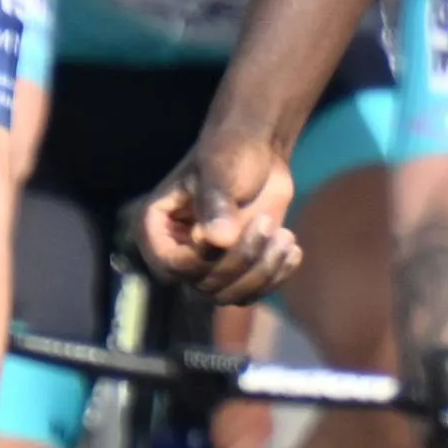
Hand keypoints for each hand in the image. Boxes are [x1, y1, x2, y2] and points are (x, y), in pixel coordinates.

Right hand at [134, 117, 301, 301]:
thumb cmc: (230, 151)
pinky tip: (292, 251)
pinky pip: (249, 293)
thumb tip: (219, 240)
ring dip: (261, 272)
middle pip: (204, 285)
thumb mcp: (219, 170)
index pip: (172, 266)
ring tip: (285, 237)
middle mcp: (175, 253)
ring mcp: (204, 265)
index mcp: (155, 228)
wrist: (259, 152)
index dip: (204, 258)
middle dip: (241, 260)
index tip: (233, 231)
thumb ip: (215, 203)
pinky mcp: (233, 270)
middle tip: (267, 224)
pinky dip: (273, 278)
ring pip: (228, 296)